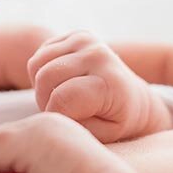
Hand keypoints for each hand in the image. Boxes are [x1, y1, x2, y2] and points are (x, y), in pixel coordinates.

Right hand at [28, 30, 172, 141]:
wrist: (136, 99)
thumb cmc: (117, 122)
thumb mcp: (103, 137)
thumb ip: (77, 129)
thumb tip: (52, 112)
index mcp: (109, 82)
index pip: (61, 99)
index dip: (55, 115)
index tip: (67, 122)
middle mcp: (98, 55)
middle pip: (45, 77)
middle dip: (44, 99)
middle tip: (59, 110)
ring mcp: (87, 41)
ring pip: (37, 63)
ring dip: (41, 85)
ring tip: (59, 96)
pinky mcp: (76, 35)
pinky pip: (40, 53)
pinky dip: (42, 70)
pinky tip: (60, 81)